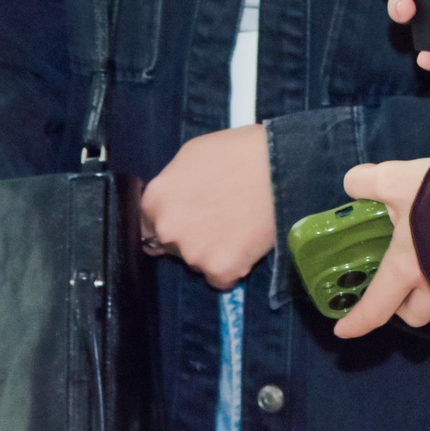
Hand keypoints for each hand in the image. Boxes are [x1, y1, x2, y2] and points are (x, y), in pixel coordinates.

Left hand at [141, 125, 277, 288]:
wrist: (280, 166)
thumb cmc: (237, 152)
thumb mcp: (190, 156)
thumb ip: (172, 185)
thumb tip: (172, 202)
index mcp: (155, 200)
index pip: (149, 224)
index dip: (174, 219)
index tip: (192, 216)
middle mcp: (167, 230)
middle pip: (173, 245)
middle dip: (192, 236)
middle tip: (219, 219)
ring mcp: (193, 253)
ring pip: (198, 262)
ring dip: (213, 252)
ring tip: (239, 226)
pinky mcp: (220, 270)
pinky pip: (221, 278)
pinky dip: (233, 267)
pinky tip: (246, 244)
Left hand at [333, 157, 429, 337]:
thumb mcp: (396, 179)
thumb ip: (367, 182)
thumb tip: (353, 185)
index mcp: (406, 270)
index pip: (376, 308)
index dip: (357, 321)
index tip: (342, 330)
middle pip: (413, 314)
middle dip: (400, 305)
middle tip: (395, 280)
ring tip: (428, 259)